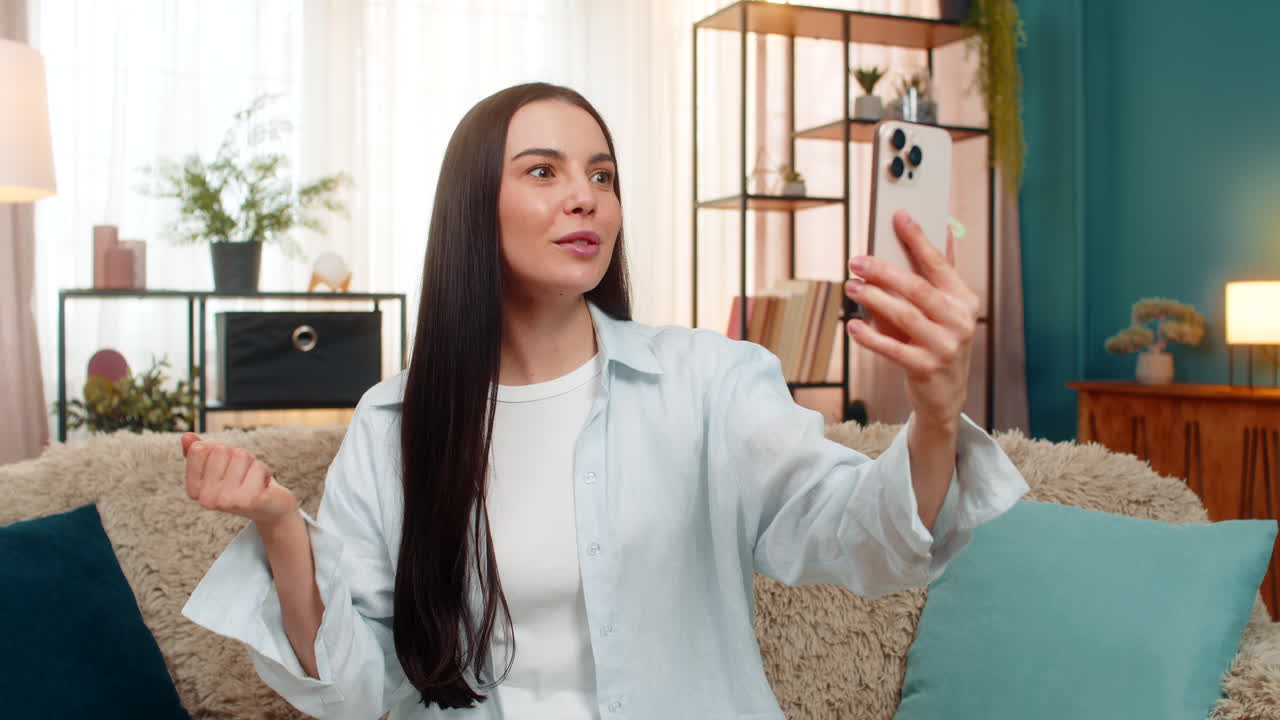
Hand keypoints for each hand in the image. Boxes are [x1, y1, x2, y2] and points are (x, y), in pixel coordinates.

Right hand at [181, 433, 297, 527]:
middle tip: (243, 475)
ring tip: (252, 480)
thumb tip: (186, 436)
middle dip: (237, 456)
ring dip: (251, 463)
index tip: (227, 468)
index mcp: (194, 490)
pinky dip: (264, 470)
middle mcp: (206, 499)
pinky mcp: (248, 500)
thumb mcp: (219, 465)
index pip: (199, 449)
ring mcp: (226, 501)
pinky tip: (263, 486)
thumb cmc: (242, 482)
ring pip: (241, 455)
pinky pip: (258, 466)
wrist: (270, 508)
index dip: (219, 451)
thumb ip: (200, 452)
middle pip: (221, 450)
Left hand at [844, 209, 980, 428]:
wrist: (945, 395)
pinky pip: (892, 348)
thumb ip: (931, 279)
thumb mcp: (943, 311)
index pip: (938, 263)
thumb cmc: (937, 342)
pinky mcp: (926, 368)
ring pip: (904, 315)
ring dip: (873, 298)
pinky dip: (870, 336)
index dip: (917, 238)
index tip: (898, 216)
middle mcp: (959, 321)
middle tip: (856, 260)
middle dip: (884, 271)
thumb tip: (923, 238)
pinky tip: (852, 325)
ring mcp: (945, 346)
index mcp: (964, 299)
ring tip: (851, 287)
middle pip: (917, 288)